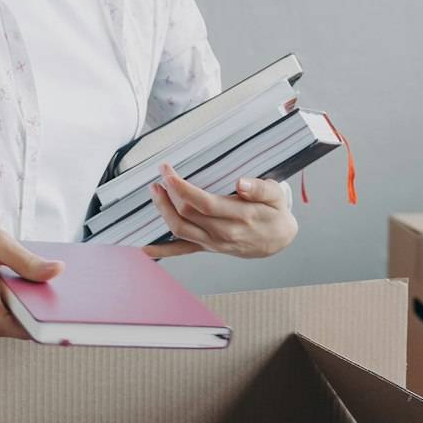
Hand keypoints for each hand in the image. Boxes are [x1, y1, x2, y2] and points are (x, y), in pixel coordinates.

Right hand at [0, 213, 63, 336]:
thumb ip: (26, 260)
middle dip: (32, 312)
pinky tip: (9, 285)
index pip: (5, 324)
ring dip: (18, 307)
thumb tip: (57, 272)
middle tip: (52, 294)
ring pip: (3, 322)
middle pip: (10, 324)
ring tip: (27, 282)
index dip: (32, 327)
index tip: (55, 319)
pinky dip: (6, 306)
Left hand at [143, 162, 296, 260]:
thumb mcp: (276, 195)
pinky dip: (161, 251)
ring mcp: (213, 243)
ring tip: (155, 192)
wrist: (278, 240)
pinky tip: (144, 248)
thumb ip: (260, 188)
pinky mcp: (207, 248)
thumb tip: (242, 183)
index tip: (168, 171)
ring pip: (180, 230)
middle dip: (168, 194)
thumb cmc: (274, 213)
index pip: (202, 202)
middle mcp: (223, 233)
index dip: (181, 187)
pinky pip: (181, 251)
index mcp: (240, 215)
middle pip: (186, 214)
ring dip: (162, 211)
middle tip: (160, 176)